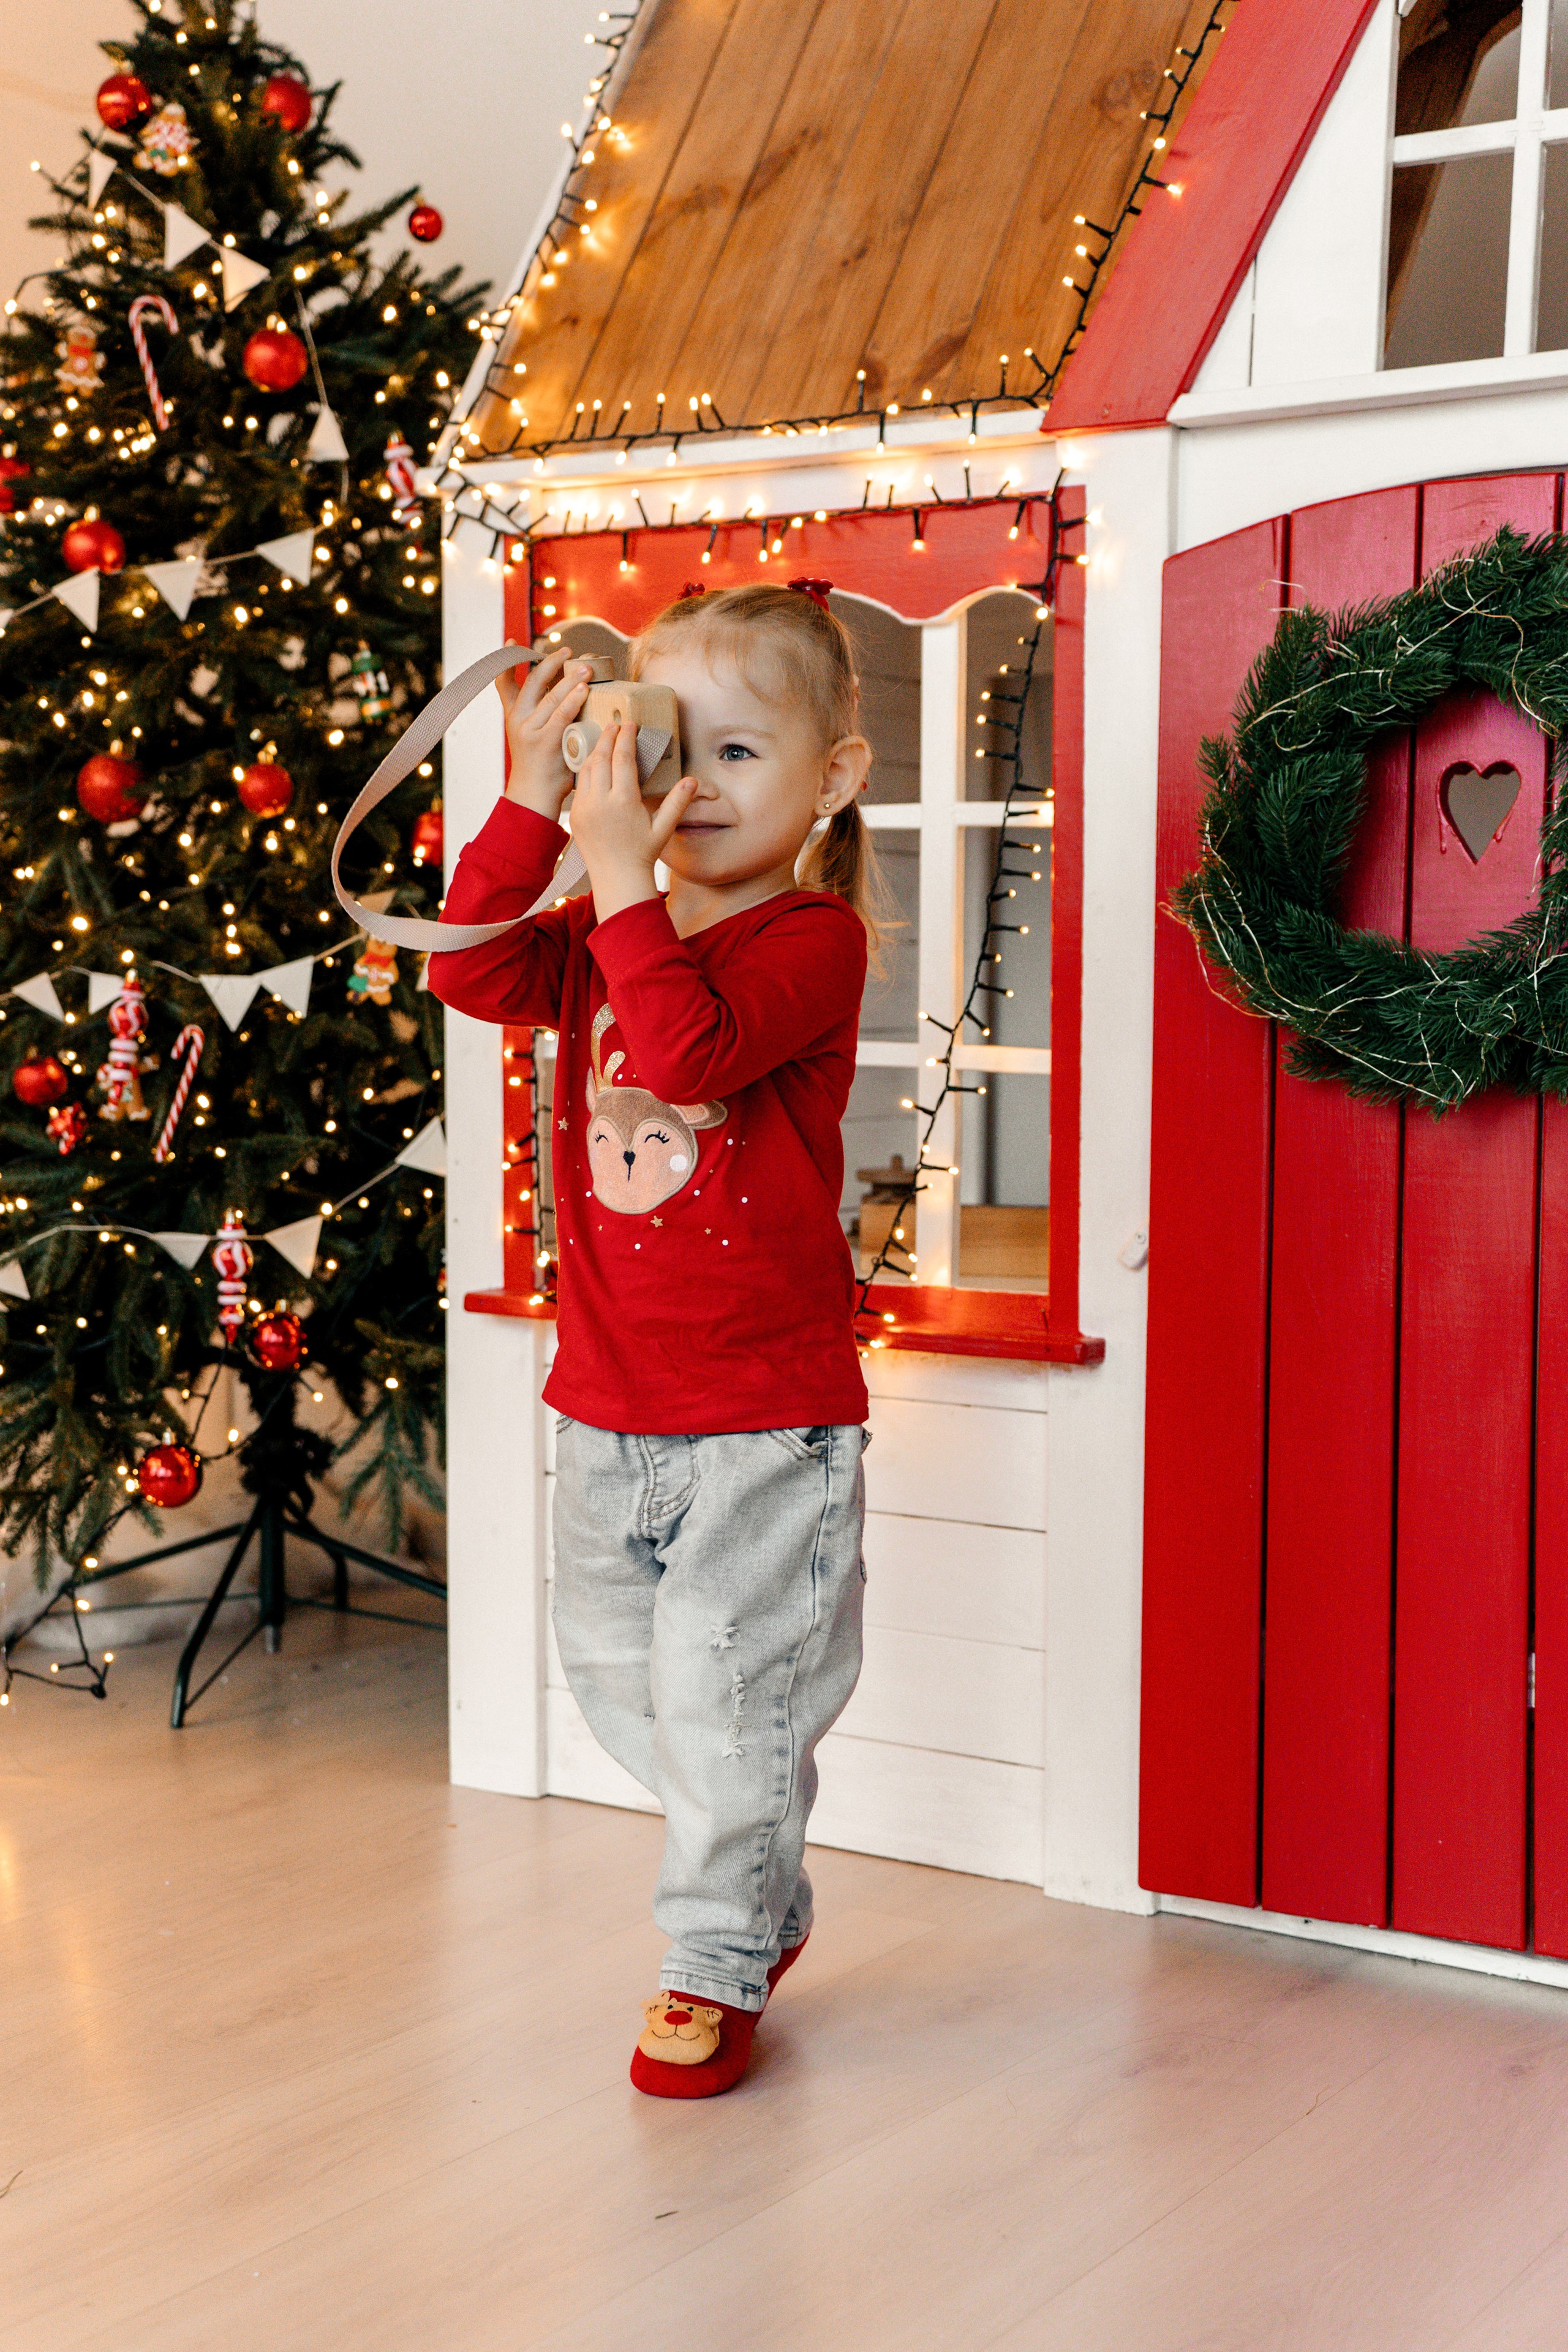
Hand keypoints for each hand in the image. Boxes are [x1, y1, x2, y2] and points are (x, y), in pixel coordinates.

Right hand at [496, 644, 593, 819]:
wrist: (533, 796)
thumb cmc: (538, 765)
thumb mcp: (529, 736)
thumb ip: (538, 714)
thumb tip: (560, 690)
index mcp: (513, 715)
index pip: (504, 682)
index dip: (508, 661)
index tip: (513, 640)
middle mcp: (519, 719)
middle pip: (533, 682)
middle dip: (551, 663)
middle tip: (568, 652)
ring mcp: (531, 730)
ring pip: (551, 696)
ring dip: (570, 678)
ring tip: (586, 668)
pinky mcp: (546, 742)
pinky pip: (561, 715)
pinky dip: (573, 700)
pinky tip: (584, 690)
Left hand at [571, 718, 697, 921]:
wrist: (617, 879)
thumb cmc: (643, 855)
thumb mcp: (663, 828)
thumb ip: (677, 802)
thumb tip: (693, 780)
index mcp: (624, 801)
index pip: (622, 758)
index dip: (626, 737)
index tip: (630, 723)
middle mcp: (601, 801)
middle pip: (601, 757)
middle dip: (608, 736)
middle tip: (615, 723)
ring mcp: (584, 808)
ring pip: (586, 768)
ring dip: (594, 750)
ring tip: (603, 739)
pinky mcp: (575, 815)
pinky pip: (579, 784)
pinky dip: (585, 769)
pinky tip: (593, 764)